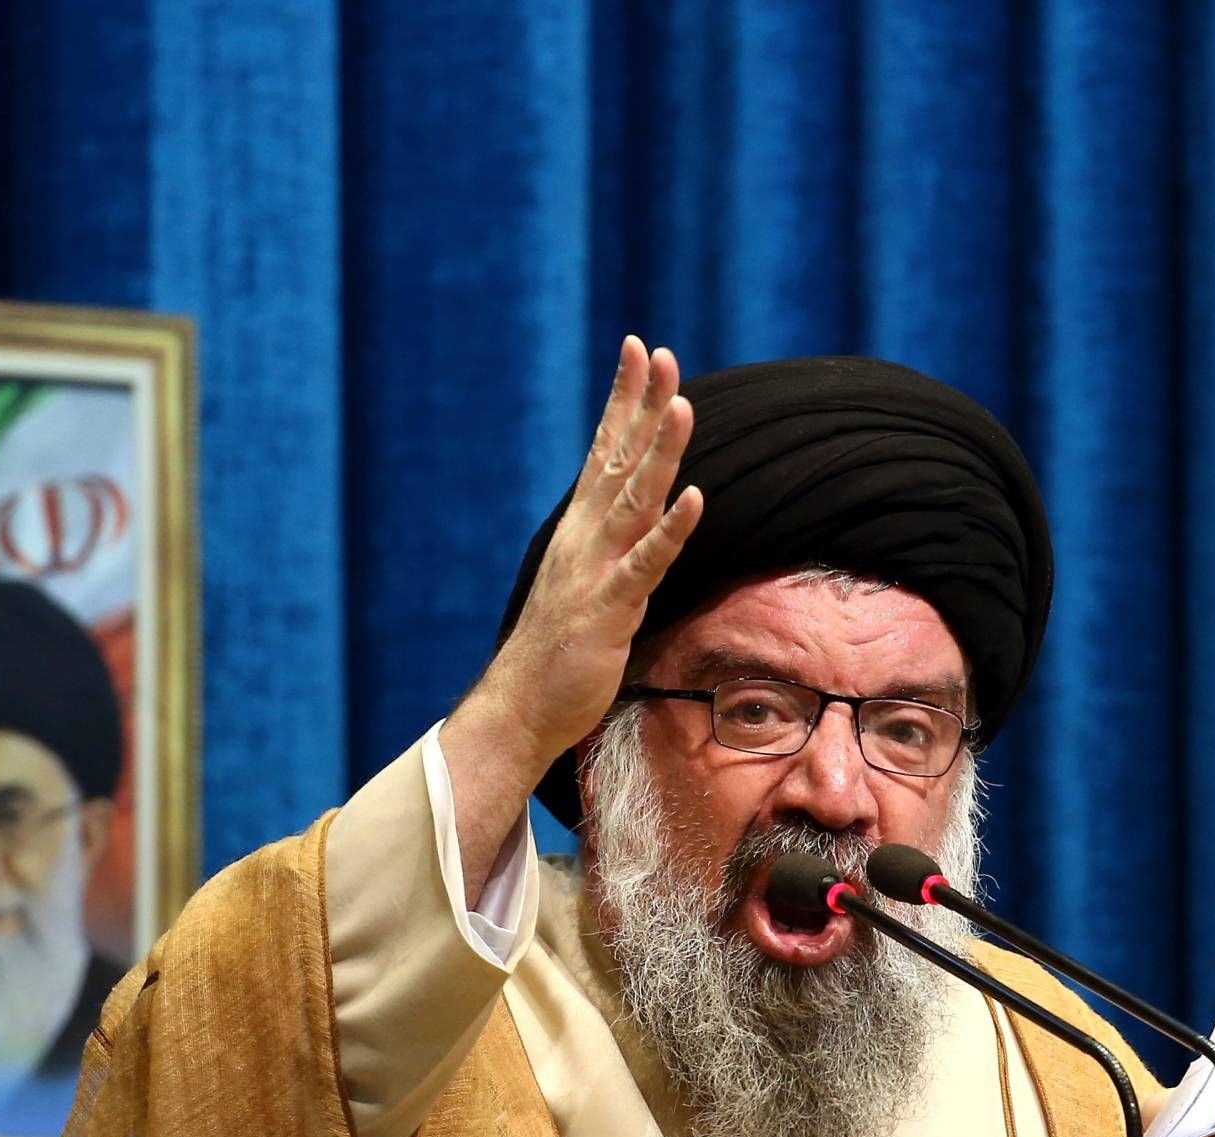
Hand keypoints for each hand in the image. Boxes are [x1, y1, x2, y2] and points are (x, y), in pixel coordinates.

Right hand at [461, 336, 702, 769]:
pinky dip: (669, 531)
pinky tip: (693, 498)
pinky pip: (645, 564)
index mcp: (580, 530)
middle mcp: (585, 539)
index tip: (638, 350)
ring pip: (634, 500)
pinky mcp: (608, 609)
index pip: (604, 450)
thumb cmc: (557, 652)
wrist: (520, 708)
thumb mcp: (587, 584)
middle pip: (619, 459)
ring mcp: (595, 571)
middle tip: (662, 354)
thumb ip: (611, 546)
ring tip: (683, 405)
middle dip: (642, 404)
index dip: (623, 399)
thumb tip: (641, 516)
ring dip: (659, 452)